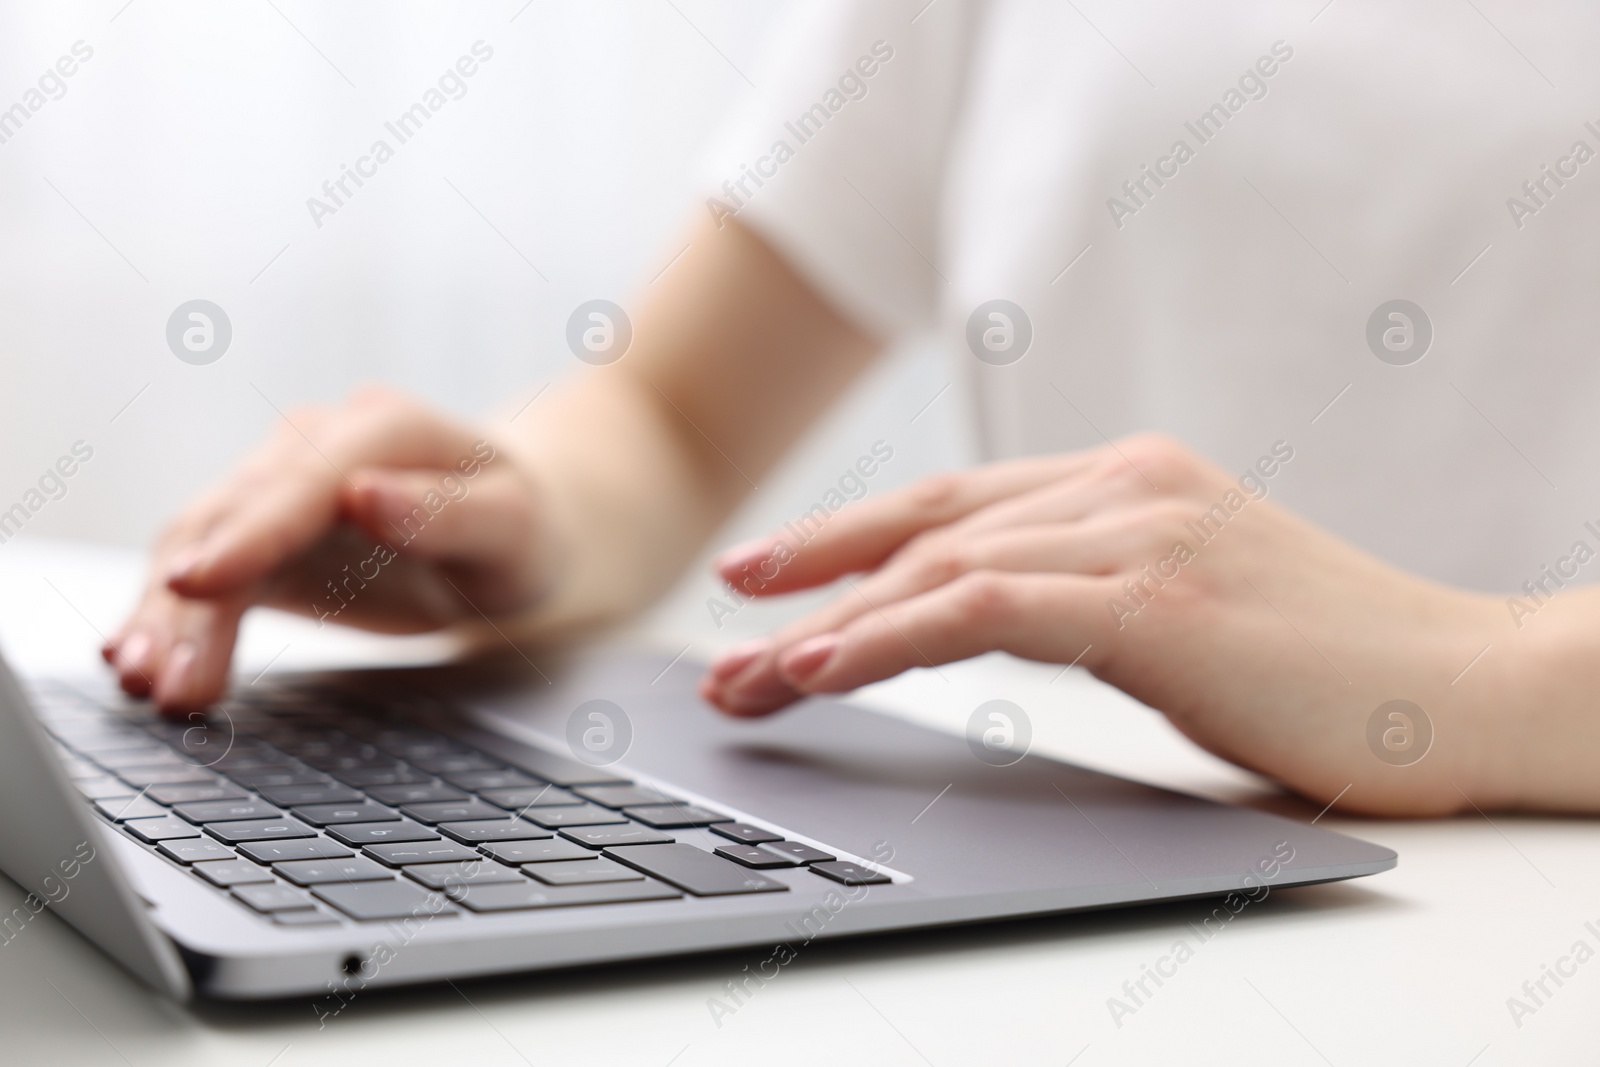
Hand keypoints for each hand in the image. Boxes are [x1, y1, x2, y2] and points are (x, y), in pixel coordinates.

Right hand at [103, 387, 554, 710]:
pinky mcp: (262, 536)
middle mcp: (317, 445)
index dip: (251, 531)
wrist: (506, 529)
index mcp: (385, 428)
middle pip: (237, 515)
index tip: (199, 582)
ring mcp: (280, 488)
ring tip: (140, 680)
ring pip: (201, 542)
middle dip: (192, 596)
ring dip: (164, 613)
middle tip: (163, 678)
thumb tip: (365, 496)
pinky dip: (168, 616)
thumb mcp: (513, 526)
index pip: (306, 479)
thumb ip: (447, 513)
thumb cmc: (520, 527)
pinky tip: (136, 656)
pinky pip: (202, 571)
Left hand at [699, 434, 1527, 814]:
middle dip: (817, 575)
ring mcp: (1141, 534)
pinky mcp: (1157, 602)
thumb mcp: (1191, 608)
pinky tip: (825, 665)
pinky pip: (986, 611)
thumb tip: (999, 624)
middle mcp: (1125, 488)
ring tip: (753, 673)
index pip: (958, 504)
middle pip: (928, 522)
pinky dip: (891, 635)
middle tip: (733, 625)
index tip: (777, 576)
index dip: (853, 536)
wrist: (1469, 686)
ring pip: (942, 564)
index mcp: (1130, 483)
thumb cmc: (1334, 667)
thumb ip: (1096, 596)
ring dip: (831, 624)